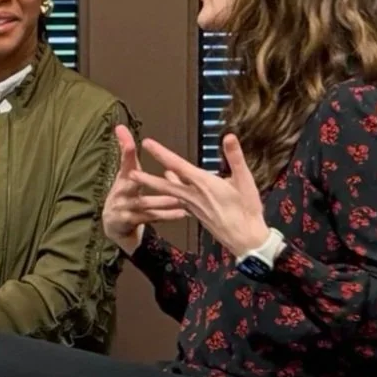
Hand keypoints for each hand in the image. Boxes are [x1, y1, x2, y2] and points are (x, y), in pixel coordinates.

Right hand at [101, 125, 186, 254]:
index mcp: (123, 177)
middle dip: (141, 175)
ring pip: (146, 203)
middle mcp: (121, 191)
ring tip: (180, 199)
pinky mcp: (129, 221)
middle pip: (132, 181)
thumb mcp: (126, 174)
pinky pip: (151, 218)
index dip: (125, 147)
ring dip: (164, 201)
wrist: (114, 224)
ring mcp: (123, 207)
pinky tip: (182, 213)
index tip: (122, 131)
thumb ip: (128, 154)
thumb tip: (121, 127)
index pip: (125, 159)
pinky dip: (167, 216)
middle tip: (150, 170)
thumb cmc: (125, 193)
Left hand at [134, 133, 268, 256]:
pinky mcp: (198, 214)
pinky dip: (173, 194)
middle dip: (147, 178)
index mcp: (203, 184)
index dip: (161, 153)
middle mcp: (194, 196)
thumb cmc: (247, 210)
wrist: (246, 240)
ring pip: (171, 193)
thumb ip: (235, 158)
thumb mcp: (245, 181)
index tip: (146, 144)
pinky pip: (180, 201)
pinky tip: (173, 192)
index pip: (177, 165)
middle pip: (165, 184)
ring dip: (157, 186)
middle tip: (129, 173)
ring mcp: (195, 207)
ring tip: (145, 179)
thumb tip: (228, 136)